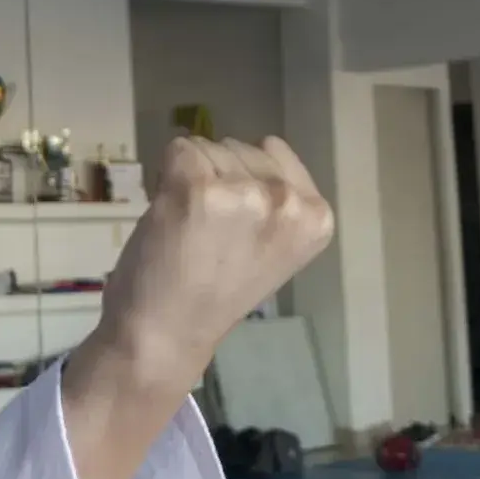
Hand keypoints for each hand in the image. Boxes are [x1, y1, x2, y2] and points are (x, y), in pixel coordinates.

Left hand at [92, 135, 333, 390]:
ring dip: (190, 179)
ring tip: (188, 230)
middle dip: (218, 177)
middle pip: (239, 148)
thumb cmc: (215, 292)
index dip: (244, 182)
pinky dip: (163, 177)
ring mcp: (244, 194)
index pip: (274, 154)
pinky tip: (169, 218)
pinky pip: (178, 150)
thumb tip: (267, 145)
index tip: (234, 226)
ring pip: (207, 148)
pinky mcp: (196, 188)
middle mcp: (289, 201)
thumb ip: (278, 201)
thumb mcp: (273, 246)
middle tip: (206, 232)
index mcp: (316, 216)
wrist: (167, 334)